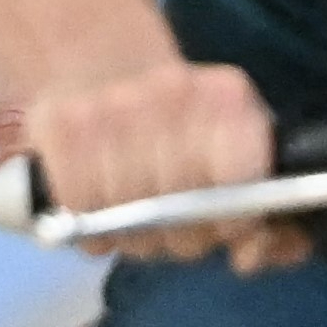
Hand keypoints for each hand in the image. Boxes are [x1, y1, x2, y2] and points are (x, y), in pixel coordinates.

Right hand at [25, 53, 292, 264]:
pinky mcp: (59, 123)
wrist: (97, 68)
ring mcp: (110, 105)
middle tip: (174, 231)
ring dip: (132, 235)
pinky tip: (95, 211)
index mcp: (227, 98)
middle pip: (182, 207)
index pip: (240, 177)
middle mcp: (170, 92)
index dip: (235, 221)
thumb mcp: (236, 161)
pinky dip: (87, 223)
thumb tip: (251, 257)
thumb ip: (267, 218)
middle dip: (181, 237)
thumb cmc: (179, 134)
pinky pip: (79, 207)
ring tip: (134, 221)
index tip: (225, 231)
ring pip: (127, 214)